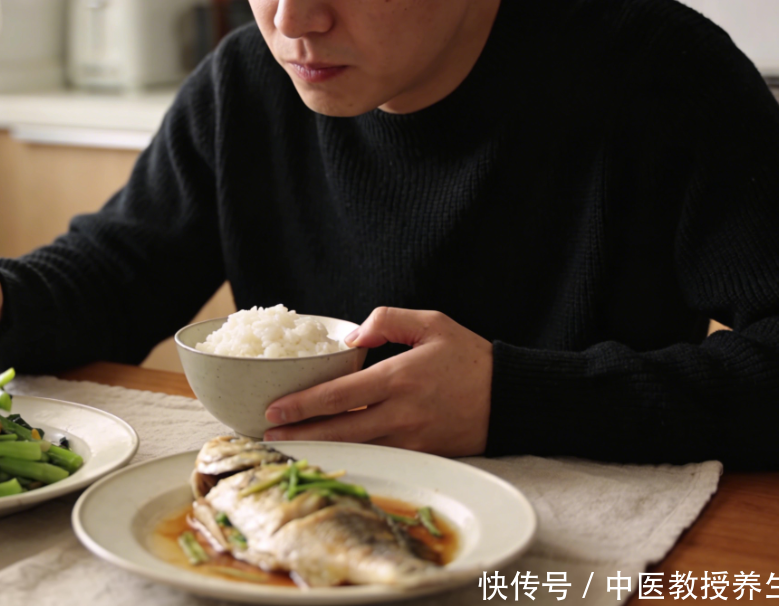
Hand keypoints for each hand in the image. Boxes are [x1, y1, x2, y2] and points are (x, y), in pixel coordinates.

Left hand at [263, 307, 492, 456]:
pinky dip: (349, 457)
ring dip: (319, 450)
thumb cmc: (469, 357)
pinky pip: (377, 457)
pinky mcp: (421, 456)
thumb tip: (351, 337)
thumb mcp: (432, 323)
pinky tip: (327, 455)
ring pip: (354, 449)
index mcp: (400, 377)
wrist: (511, 398)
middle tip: (267, 435)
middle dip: (299, 434)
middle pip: (338, 430)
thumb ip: (387, 321)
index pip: (339, 395)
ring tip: (287, 447)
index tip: (274, 409)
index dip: (302, 405)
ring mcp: (411, 440)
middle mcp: (401, 413)